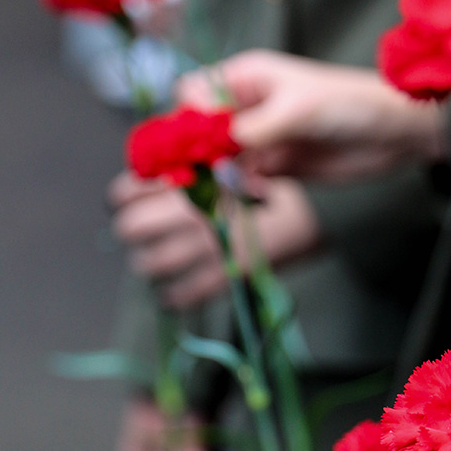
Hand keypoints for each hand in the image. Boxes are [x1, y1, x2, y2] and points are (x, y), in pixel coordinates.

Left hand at [108, 171, 321, 310]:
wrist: (326, 207)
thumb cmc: (282, 176)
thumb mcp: (237, 155)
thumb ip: (197, 159)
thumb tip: (160, 162)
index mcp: (192, 178)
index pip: (129, 189)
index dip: (124, 195)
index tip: (129, 198)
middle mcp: (192, 212)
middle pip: (131, 227)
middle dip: (132, 228)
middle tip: (138, 229)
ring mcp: (209, 246)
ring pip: (150, 263)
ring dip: (148, 262)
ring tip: (153, 260)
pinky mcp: (227, 275)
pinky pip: (184, 293)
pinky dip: (173, 294)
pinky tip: (173, 291)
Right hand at [176, 51, 449, 181]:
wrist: (391, 133)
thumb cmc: (348, 103)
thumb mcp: (297, 110)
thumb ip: (254, 129)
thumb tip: (216, 149)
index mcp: (245, 78)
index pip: (194, 94)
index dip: (188, 118)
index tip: (195, 144)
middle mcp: (246, 107)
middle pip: (200, 131)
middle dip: (196, 154)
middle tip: (198, 177)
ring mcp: (259, 139)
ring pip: (218, 160)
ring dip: (218, 177)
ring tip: (232, 188)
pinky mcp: (274, 166)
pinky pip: (243, 182)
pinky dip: (242, 190)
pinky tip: (258, 192)